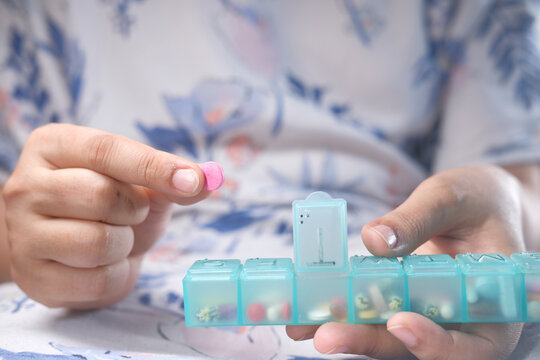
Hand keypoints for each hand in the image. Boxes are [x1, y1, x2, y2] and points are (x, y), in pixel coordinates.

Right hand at [3, 124, 211, 308]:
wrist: (73, 248)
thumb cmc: (108, 205)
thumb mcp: (139, 182)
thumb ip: (171, 178)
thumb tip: (207, 179)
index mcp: (53, 146)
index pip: (106, 150)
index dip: (155, 166)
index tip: (193, 181)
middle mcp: (25, 186)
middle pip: (101, 195)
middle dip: (134, 209)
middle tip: (130, 212)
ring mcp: (23, 234)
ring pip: (98, 242)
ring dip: (124, 243)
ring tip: (114, 236)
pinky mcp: (34, 278)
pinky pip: (97, 280)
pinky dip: (116, 274)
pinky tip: (103, 263)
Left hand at [287, 165, 524, 359]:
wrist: (477, 204)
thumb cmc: (478, 199)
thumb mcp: (453, 198)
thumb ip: (419, 218)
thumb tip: (375, 240)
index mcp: (491, 304)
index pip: (474, 345)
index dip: (436, 344)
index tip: (400, 322)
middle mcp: (459, 322)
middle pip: (414, 345)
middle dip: (368, 341)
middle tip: (325, 337)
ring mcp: (425, 315)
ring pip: (385, 335)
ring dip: (343, 330)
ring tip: (299, 324)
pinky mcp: (399, 303)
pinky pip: (370, 313)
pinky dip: (338, 311)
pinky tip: (304, 308)